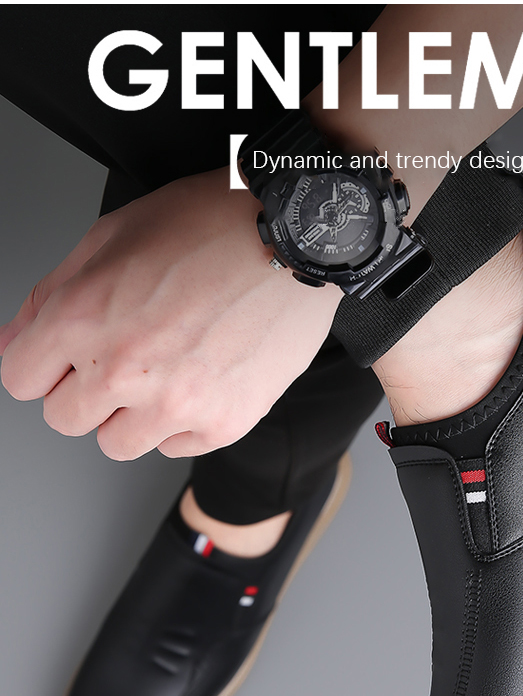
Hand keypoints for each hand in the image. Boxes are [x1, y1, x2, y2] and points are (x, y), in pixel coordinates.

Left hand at [0, 168, 340, 459]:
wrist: (296, 238)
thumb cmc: (212, 225)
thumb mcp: (112, 235)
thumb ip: (52, 296)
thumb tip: (16, 344)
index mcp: (84, 318)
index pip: (21, 380)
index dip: (42, 364)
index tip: (64, 359)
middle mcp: (126, 370)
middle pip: (66, 418)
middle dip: (84, 390)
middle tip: (123, 358)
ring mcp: (177, 403)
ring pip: (118, 443)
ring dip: (131, 414)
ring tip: (166, 371)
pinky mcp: (224, 422)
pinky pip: (176, 447)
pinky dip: (181, 422)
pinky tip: (200, 380)